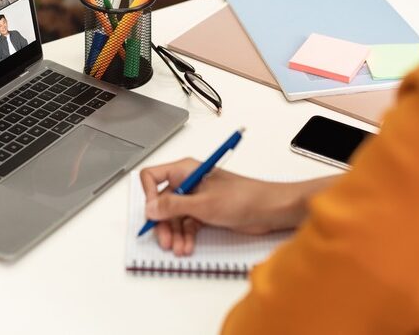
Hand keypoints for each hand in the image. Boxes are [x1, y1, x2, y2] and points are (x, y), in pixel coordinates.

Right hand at [140, 158, 338, 255]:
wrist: (270, 210)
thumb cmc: (243, 198)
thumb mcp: (204, 204)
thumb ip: (174, 205)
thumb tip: (150, 207)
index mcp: (185, 170)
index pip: (153, 177)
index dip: (148, 195)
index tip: (153, 213)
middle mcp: (188, 182)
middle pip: (162, 202)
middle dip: (162, 222)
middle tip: (165, 241)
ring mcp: (196, 198)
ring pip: (174, 216)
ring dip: (174, 233)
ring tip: (179, 248)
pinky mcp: (205, 212)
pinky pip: (187, 224)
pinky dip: (185, 236)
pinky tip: (187, 247)